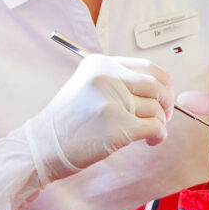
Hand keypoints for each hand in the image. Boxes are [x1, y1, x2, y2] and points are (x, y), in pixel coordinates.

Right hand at [0, 54, 173, 209]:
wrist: (43, 146)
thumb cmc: (68, 121)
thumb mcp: (88, 85)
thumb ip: (118, 80)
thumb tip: (157, 89)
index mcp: (101, 63)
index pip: (147, 66)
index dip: (162, 83)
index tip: (162, 96)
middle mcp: (107, 77)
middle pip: (157, 85)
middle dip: (165, 103)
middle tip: (163, 116)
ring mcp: (113, 101)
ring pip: (156, 109)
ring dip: (160, 123)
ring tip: (150, 133)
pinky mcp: (119, 126)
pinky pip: (154, 127)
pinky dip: (158, 136)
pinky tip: (150, 141)